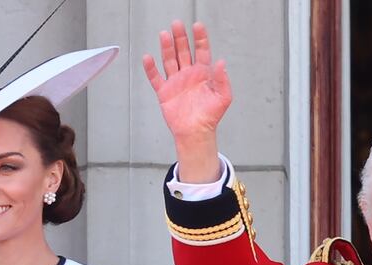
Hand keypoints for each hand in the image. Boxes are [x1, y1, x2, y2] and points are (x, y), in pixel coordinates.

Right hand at [143, 20, 231, 181]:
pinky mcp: (165, 92)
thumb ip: (223, 80)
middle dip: (180, 38)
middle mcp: (188, 75)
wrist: (196, 133)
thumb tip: (222, 63)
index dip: (200, 38)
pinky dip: (151, 68)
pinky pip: (156, 78)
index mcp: (203, 74)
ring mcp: (176, 82)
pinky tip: (148, 58)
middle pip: (183, 51)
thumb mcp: (223, 98)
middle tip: (177, 25)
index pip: (201, 51)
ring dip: (167, 48)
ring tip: (164, 35)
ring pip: (170, 60)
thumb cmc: (210, 117)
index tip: (198, 27)